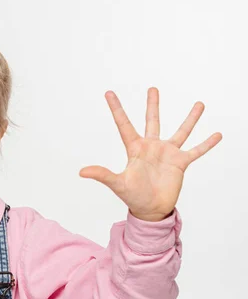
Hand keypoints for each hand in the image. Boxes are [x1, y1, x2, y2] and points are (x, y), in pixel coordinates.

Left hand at [79, 87, 221, 220]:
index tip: (109, 93)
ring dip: (190, 119)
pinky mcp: (180, 163)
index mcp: (134, 148)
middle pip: (152, 121)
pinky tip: (217, 134)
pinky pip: (196, 151)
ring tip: (199, 104)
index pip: (124, 124)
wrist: (150, 210)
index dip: (116, 108)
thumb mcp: (117, 184)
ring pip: (180, 131)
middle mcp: (151, 147)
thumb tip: (82, 172)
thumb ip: (102, 174)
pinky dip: (206, 143)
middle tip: (152, 88)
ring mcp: (167, 154)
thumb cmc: (132, 197)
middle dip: (152, 105)